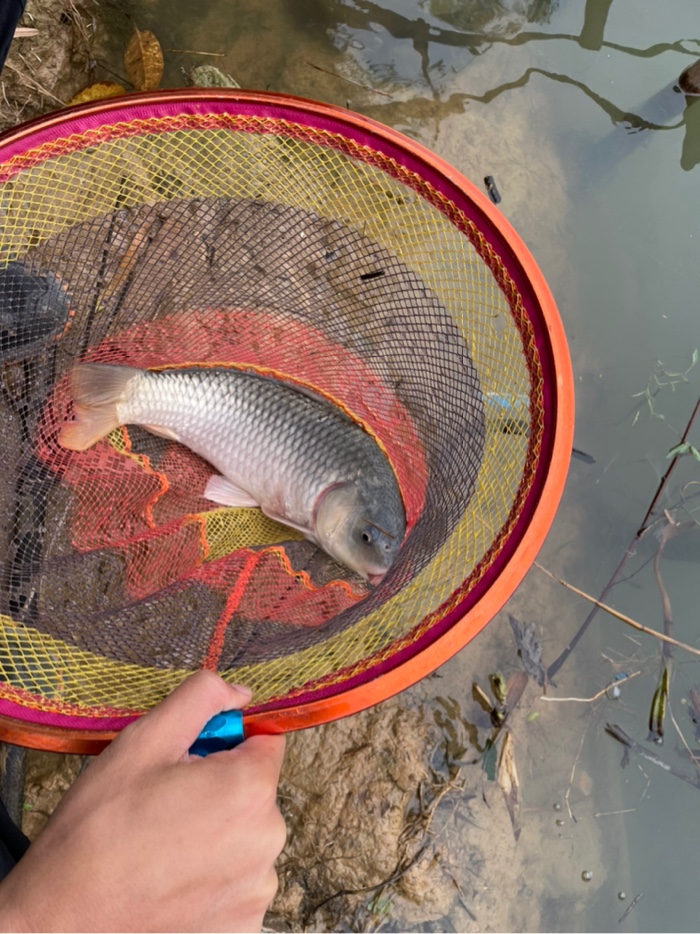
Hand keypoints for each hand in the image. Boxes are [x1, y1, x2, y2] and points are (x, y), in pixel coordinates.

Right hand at [0, 671, 285, 932]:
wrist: (60, 921)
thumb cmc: (98, 832)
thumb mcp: (144, 741)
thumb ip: (202, 698)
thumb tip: (240, 692)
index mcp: (250, 789)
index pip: (263, 742)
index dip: (224, 745)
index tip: (189, 763)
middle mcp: (266, 842)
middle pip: (255, 793)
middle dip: (219, 791)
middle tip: (166, 806)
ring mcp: (256, 891)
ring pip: (245, 839)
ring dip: (215, 837)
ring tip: (162, 848)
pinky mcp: (243, 927)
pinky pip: (237, 883)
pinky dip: (211, 879)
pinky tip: (171, 881)